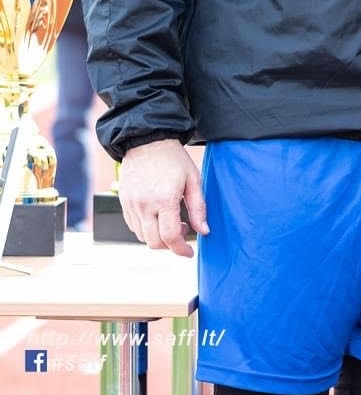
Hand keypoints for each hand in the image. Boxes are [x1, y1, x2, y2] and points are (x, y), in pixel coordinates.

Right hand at [119, 139, 208, 256]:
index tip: (189, 252)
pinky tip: (158, 216)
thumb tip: (204, 231)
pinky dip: (146, 229)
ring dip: (157, 237)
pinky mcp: (123, 202)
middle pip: (154, 242)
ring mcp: (131, 205)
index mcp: (165, 200)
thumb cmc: (174, 160)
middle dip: (170, 245)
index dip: (181, 249)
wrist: (148, 142)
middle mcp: (144, 205)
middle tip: (184, 232)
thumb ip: (199, 208)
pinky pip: (133, 226)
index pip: (171, 237)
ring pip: (142, 236)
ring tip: (172, 221)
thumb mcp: (194, 180)